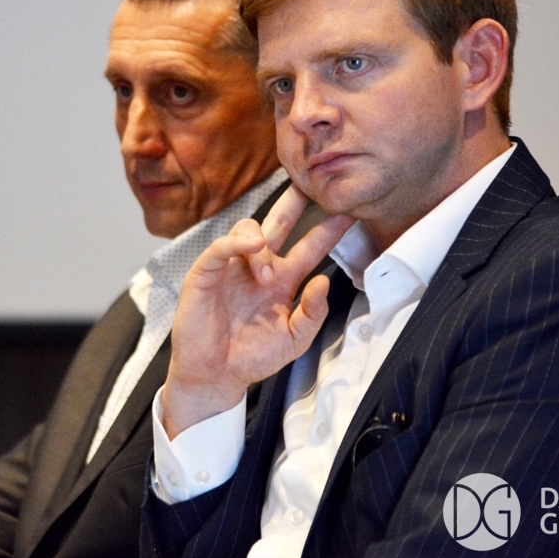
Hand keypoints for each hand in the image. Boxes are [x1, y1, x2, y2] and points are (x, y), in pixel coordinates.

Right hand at [160, 185, 353, 437]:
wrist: (216, 376)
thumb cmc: (252, 357)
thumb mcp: (294, 340)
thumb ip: (312, 313)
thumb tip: (324, 280)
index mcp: (284, 280)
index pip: (311, 245)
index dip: (329, 229)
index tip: (351, 211)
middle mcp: (260, 266)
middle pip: (281, 220)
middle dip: (296, 199)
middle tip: (312, 181)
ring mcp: (233, 267)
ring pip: (250, 229)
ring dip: (263, 246)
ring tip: (266, 278)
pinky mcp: (207, 273)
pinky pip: (221, 247)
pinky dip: (236, 243)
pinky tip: (250, 248)